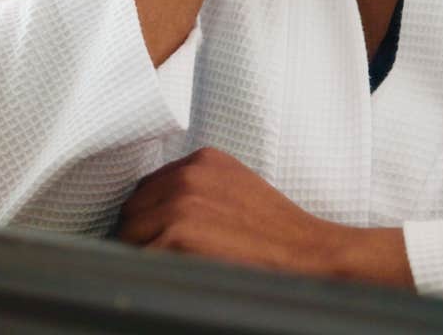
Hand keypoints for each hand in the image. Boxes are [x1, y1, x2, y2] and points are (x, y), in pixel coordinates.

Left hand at [114, 148, 413, 288]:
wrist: (312, 256)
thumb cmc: (278, 235)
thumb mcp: (237, 191)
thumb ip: (199, 191)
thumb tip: (159, 212)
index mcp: (202, 161)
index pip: (148, 188)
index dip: (147, 217)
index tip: (152, 237)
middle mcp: (187, 174)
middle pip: (133, 209)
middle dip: (139, 234)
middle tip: (157, 261)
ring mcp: (180, 202)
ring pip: (130, 233)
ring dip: (140, 254)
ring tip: (165, 272)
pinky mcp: (178, 234)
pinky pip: (141, 257)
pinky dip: (149, 272)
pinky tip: (172, 280)